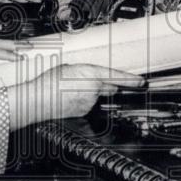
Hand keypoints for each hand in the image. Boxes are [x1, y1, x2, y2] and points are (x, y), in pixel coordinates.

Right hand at [13, 64, 144, 125]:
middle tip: (99, 81)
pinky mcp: (83, 112)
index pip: (117, 77)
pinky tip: (69, 98)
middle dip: (109, 84)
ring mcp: (89, 103)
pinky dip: (82, 101)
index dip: (131, 80)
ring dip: (90, 92)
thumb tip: (88, 75)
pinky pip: (87, 105)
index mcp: (91, 75)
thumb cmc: (49, 82)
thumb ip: (84, 71)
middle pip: (109, 86)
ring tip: (71, 89)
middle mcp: (94, 90)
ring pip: (97, 96)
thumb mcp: (69, 67)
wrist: (38, 100)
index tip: (141, 81)